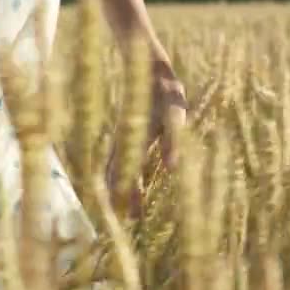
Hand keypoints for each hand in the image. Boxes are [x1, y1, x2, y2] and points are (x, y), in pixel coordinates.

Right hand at [106, 63, 187, 217]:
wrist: (148, 69)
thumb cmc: (164, 92)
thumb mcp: (173, 115)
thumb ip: (172, 141)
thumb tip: (172, 168)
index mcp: (133, 142)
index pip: (128, 176)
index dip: (131, 196)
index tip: (132, 216)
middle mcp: (124, 143)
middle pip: (119, 176)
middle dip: (123, 197)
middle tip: (128, 220)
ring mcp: (123, 139)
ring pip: (116, 168)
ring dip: (119, 187)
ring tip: (122, 206)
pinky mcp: (127, 134)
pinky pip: (120, 160)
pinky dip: (119, 174)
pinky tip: (126, 180)